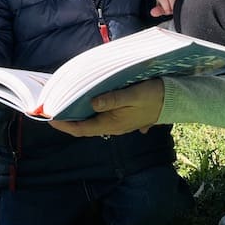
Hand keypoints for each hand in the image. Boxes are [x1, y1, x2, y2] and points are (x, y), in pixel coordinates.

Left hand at [48, 79, 163, 137]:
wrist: (174, 101)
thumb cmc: (152, 96)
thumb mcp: (132, 95)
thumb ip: (112, 100)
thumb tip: (92, 103)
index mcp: (112, 124)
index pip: (82, 129)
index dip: (64, 125)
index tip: (49, 119)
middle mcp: (113, 127)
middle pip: (86, 126)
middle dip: (69, 120)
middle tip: (54, 110)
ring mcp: (120, 124)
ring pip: (95, 122)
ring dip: (81, 115)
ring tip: (67, 105)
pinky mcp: (125, 118)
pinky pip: (104, 117)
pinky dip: (93, 113)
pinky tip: (88, 105)